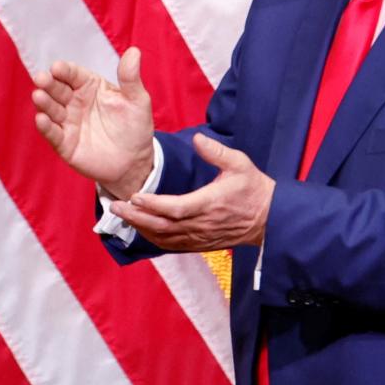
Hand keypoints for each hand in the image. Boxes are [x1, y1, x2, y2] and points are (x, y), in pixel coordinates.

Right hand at [32, 47, 154, 198]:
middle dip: (48, 83)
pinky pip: (52, 133)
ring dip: (44, 102)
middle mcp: (75, 101)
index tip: (57, 67)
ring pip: (51, 109)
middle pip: (58, 89)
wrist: (134, 162)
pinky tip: (41, 119)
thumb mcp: (137, 100)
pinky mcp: (64, 143)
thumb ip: (131, 78)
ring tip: (39, 96)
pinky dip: (45, 126)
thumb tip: (135, 51)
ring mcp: (68, 121)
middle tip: (41, 78)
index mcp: (90, 86)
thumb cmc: (135, 127)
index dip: (65, 70)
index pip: (74, 74)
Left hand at [110, 134, 274, 250]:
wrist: (270, 219)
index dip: (152, 205)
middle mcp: (201, 224)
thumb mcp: (240, 164)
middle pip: (161, 226)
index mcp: (209, 204)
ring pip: (163, 238)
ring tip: (122, 216)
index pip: (174, 208)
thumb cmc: (254, 189)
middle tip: (115, 206)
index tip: (134, 196)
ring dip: (140, 228)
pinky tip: (141, 228)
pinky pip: (171, 245)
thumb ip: (216, 152)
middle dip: (135, 217)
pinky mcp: (200, 245)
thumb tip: (197, 139)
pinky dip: (153, 238)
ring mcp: (200, 238)